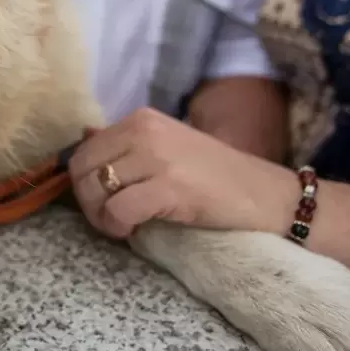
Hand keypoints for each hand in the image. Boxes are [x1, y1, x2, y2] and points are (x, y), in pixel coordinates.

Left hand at [68, 107, 299, 239]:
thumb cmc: (216, 179)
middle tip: (111, 220)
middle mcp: (144, 130)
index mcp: (140, 120)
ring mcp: (157, 156)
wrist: (268, 196)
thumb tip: (81, 141)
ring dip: (101, 217)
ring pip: (96, 190)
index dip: (83, 183)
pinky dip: (118, 226)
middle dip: (88, 202)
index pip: (83, 151)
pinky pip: (119, 209)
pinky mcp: (170, 186)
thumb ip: (126, 148)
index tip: (103, 202)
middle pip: (82, 170)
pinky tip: (135, 230)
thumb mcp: (166, 149)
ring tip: (124, 225)